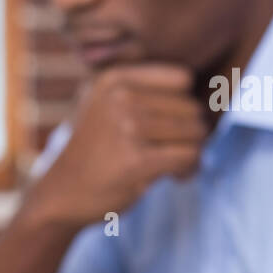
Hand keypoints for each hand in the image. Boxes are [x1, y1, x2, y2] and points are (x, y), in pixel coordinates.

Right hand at [28, 63, 208, 226]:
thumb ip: (145, 92)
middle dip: (193, 132)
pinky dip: (191, 169)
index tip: (176, 125)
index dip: (186, 103)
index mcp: (114, 78)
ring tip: (176, 164)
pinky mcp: (136, 161)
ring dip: (194, 152)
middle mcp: (120, 97)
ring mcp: (127, 127)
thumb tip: (212, 93)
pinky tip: (177, 176)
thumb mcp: (105, 105)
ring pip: (195, 132)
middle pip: (192, 107)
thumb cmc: (94, 150)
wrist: (61, 193)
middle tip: (177, 152)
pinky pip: (190, 156)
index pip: (182, 78)